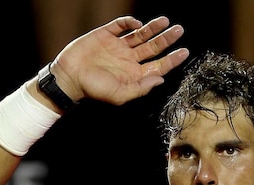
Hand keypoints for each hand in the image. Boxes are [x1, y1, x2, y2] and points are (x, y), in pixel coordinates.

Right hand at [50, 16, 188, 105]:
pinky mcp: (105, 35)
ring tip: (166, 21)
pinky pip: (121, 25)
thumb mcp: (120, 95)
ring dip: (153, 28)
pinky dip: (130, 22)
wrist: (69, 77)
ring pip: (141, 35)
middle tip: (179, 30)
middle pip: (153, 48)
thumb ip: (141, 88)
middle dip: (167, 39)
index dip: (172, 59)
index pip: (158, 66)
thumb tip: (160, 79)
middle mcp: (128, 60)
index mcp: (134, 75)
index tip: (184, 51)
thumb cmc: (93, 90)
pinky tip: (137, 24)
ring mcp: (118, 46)